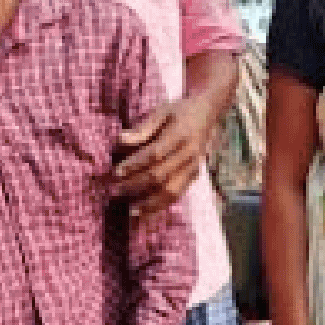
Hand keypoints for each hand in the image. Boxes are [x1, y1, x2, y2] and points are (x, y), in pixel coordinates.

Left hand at [113, 98, 216, 218]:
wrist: (208, 114)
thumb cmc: (179, 111)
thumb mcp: (161, 111)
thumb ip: (143, 127)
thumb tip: (121, 139)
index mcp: (180, 134)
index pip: (155, 153)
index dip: (135, 164)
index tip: (116, 172)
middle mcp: (189, 153)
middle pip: (161, 175)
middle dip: (137, 185)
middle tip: (116, 191)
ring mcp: (194, 167)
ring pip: (172, 190)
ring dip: (150, 203)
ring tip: (131, 211)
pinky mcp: (195, 176)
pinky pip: (178, 195)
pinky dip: (161, 206)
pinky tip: (146, 214)